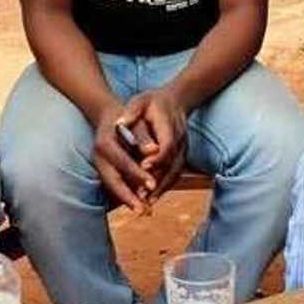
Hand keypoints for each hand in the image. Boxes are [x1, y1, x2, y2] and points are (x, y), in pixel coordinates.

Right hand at [92, 102, 156, 213]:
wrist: (110, 117)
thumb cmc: (127, 117)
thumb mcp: (135, 120)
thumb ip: (143, 136)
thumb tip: (154, 151)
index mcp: (104, 144)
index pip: (122, 162)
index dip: (137, 174)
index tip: (153, 185)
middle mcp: (99, 158)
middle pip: (113, 181)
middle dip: (129, 197)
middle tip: (144, 211)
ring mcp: (100, 166)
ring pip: (114, 187)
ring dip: (129, 201)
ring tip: (145, 212)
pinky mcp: (106, 172)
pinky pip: (117, 186)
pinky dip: (128, 196)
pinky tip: (142, 205)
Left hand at [121, 87, 188, 203]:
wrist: (174, 101)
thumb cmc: (152, 102)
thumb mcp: (140, 101)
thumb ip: (131, 112)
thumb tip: (119, 123)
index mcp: (169, 124)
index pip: (166, 143)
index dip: (157, 157)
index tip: (144, 167)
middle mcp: (180, 139)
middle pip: (172, 163)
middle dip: (158, 180)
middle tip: (143, 195)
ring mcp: (184, 148)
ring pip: (175, 171)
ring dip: (162, 188)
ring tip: (146, 202)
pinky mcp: (182, 156)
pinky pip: (175, 174)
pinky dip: (164, 186)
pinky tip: (152, 198)